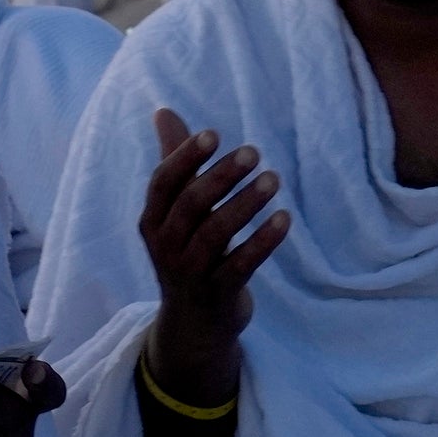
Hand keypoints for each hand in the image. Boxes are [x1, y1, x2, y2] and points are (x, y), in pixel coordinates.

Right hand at [138, 109, 285, 407]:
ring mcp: (190, 272)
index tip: (214, 134)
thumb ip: (175, 162)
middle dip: (221, 177)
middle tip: (254, 152)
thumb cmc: (186, 253)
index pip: (163, 183)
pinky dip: (263, 241)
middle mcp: (166, 246)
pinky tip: (284, 218)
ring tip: (274, 179)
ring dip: (246, 204)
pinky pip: (241, 264)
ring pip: (216, 233)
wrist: (193, 325)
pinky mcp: (218, 293)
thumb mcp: (174, 212)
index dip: (186, 157)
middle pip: (190, 205)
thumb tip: (164, 112)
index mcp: (153, 221)